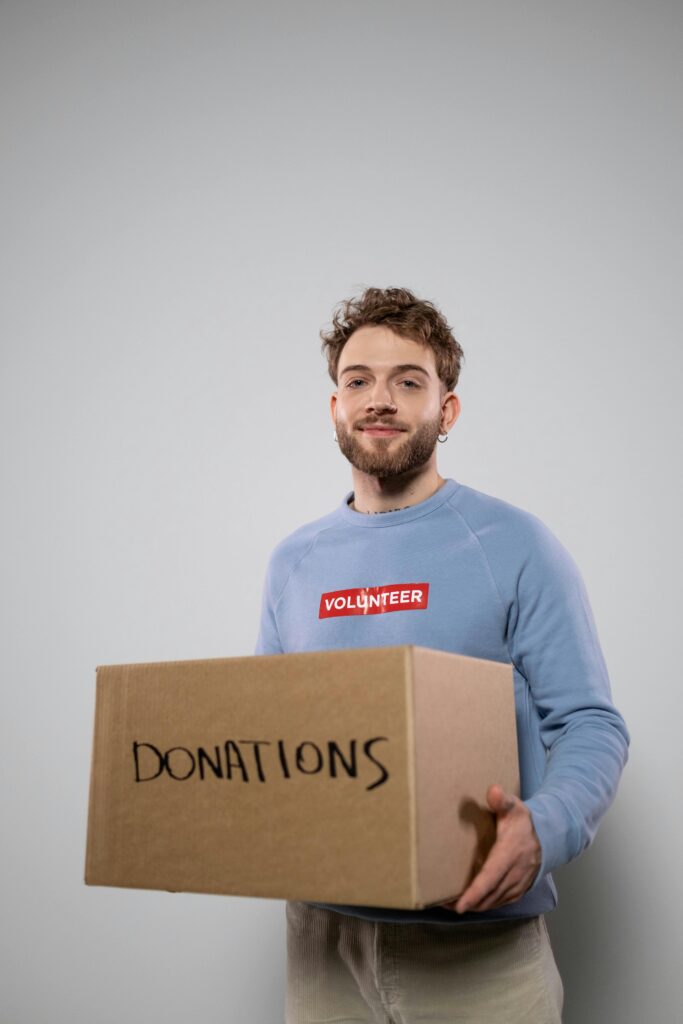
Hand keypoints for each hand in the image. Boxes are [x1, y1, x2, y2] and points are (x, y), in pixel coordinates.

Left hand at [441, 784, 541, 913]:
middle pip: (488, 896)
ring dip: (473, 906)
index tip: (459, 906)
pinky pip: (499, 903)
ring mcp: (517, 886)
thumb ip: (502, 800)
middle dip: (466, 903)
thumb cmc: (524, 823)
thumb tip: (492, 790)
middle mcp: (514, 874)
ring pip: (492, 902)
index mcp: (509, 854)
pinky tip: (469, 903)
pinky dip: (483, 905)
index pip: (490, 877)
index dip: (475, 893)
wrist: (549, 839)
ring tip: (448, 904)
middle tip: (440, 903)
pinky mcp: (518, 892)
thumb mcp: (515, 808)